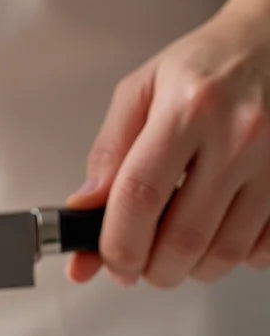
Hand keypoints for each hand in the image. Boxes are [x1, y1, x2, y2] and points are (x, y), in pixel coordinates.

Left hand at [67, 0, 269, 287]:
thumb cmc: (205, 66)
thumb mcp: (141, 91)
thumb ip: (108, 152)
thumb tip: (84, 209)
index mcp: (188, 109)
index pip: (140, 196)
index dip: (118, 243)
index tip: (108, 261)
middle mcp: (239, 136)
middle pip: (186, 236)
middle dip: (151, 269)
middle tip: (137, 266)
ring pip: (228, 251)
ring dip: (191, 269)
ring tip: (172, 253)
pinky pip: (266, 248)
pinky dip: (236, 258)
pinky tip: (217, 237)